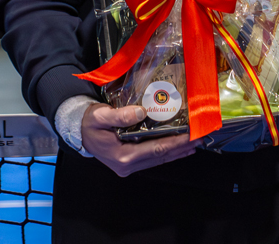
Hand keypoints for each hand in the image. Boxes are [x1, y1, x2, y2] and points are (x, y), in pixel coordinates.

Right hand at [80, 103, 199, 176]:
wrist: (78, 131)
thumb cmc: (89, 123)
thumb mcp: (100, 116)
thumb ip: (119, 115)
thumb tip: (140, 112)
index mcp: (122, 156)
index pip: (155, 149)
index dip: (175, 143)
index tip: (191, 136)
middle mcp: (127, 165)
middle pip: (160, 157)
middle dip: (182, 148)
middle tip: (201, 138)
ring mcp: (128, 166)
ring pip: (158, 160)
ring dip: (177, 151)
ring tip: (195, 143)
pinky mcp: (129, 163)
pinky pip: (153, 158)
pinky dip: (167, 153)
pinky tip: (178, 148)